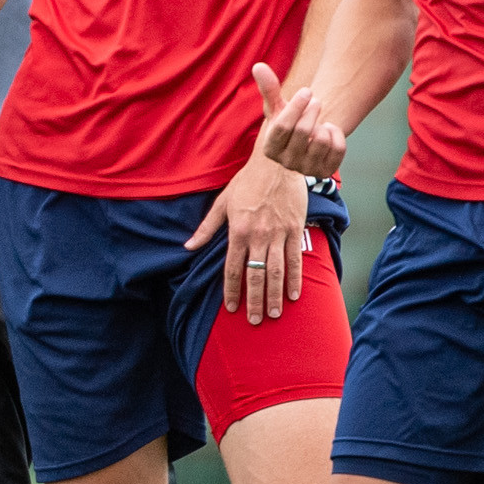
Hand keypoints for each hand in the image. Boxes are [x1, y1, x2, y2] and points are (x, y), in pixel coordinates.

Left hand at [187, 151, 308, 324]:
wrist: (277, 162)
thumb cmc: (247, 181)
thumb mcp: (222, 202)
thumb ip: (206, 228)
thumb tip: (187, 247)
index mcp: (238, 231)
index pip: (232, 268)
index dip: (231, 291)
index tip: (231, 308)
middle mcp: (258, 236)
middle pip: (255, 275)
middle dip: (254, 300)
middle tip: (255, 321)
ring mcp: (278, 233)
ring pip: (276, 271)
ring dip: (274, 295)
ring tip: (274, 314)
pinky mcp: (295, 229)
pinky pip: (295, 258)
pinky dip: (295, 278)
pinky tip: (294, 294)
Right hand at [253, 61, 348, 178]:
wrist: (307, 140)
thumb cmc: (288, 120)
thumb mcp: (277, 106)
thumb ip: (268, 88)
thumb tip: (258, 66)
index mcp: (270, 148)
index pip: (283, 127)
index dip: (296, 106)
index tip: (307, 90)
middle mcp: (286, 163)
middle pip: (303, 132)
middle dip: (312, 111)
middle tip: (316, 101)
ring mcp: (306, 170)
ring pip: (321, 140)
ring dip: (324, 124)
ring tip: (319, 121)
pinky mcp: (325, 171)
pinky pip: (338, 149)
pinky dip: (336, 134)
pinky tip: (329, 131)